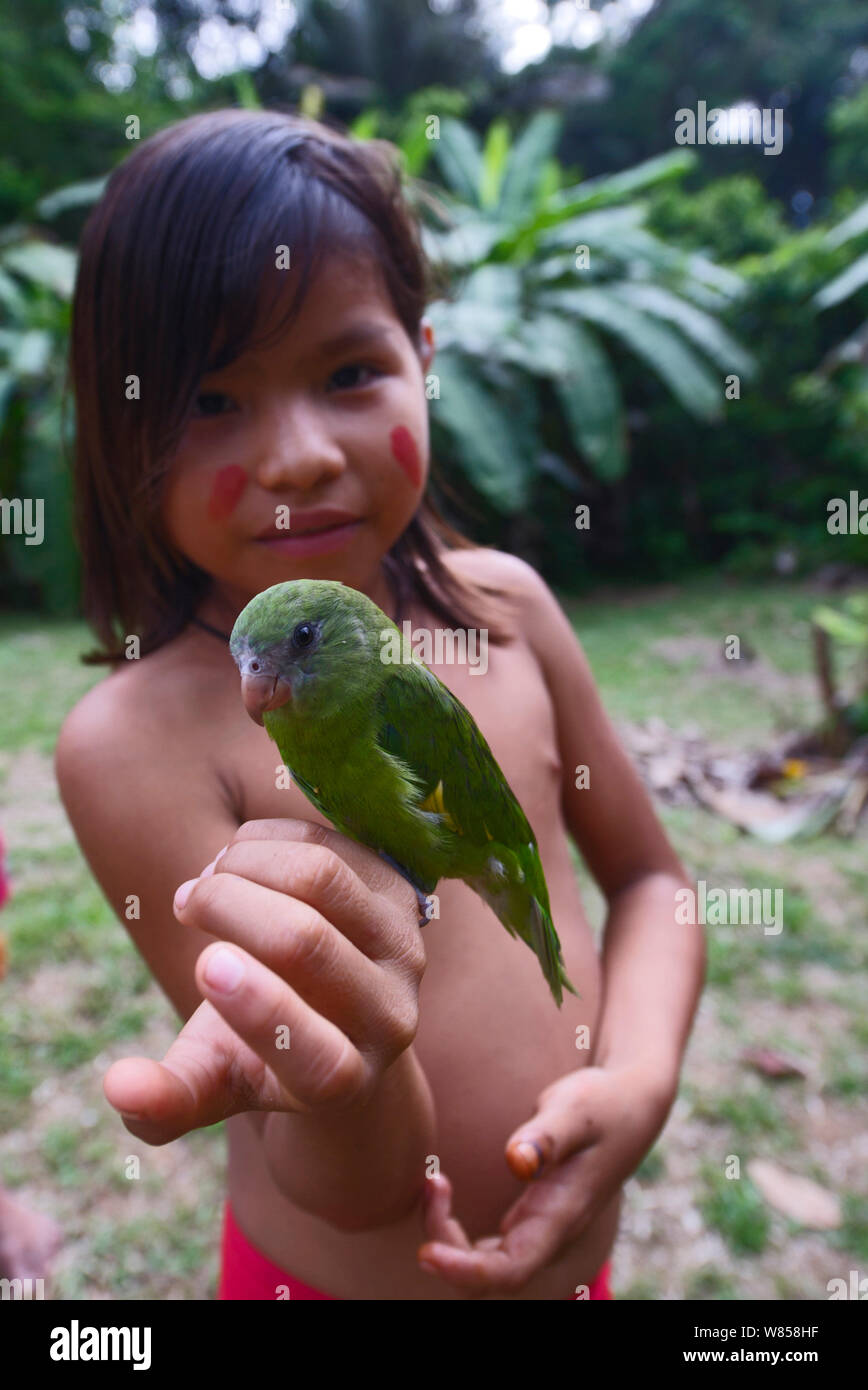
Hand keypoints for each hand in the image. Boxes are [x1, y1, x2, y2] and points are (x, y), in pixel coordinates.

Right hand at [103, 819, 425, 1143]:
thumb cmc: (255, 1053)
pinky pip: (330, 841)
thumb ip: (165, 1100)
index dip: (263, 1012)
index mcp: (342, 1081)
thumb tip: (118, 1088)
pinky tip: (239, 861)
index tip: (207, 966)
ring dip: (244, 864)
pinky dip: (268, 840)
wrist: (329, 1011)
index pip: (318, 1056)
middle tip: (184, 904)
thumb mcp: (212, 1082)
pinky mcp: (402, 890)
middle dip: (229, 908)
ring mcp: (404, 948)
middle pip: (306, 942)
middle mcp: (391, 1017)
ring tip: (208, 883)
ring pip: (320, 877)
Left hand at [417, 1063, 674, 1294]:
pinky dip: (455, 1230)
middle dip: (447, 1250)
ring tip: (433, 1183)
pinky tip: (442, 1189)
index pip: (510, 1270)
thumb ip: (547, 1135)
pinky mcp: (530, 1216)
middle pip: (490, 1276)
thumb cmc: (604, 1104)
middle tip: (432, 1184)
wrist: (630, 1105)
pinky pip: (487, 1247)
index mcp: (560, 1216)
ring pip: (486, 1265)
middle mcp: (549, 1233)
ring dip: (448, 1238)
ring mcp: (539, 1228)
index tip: (426, 1251)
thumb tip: (516, 1160)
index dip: (465, 1272)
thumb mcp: (577, 1109)